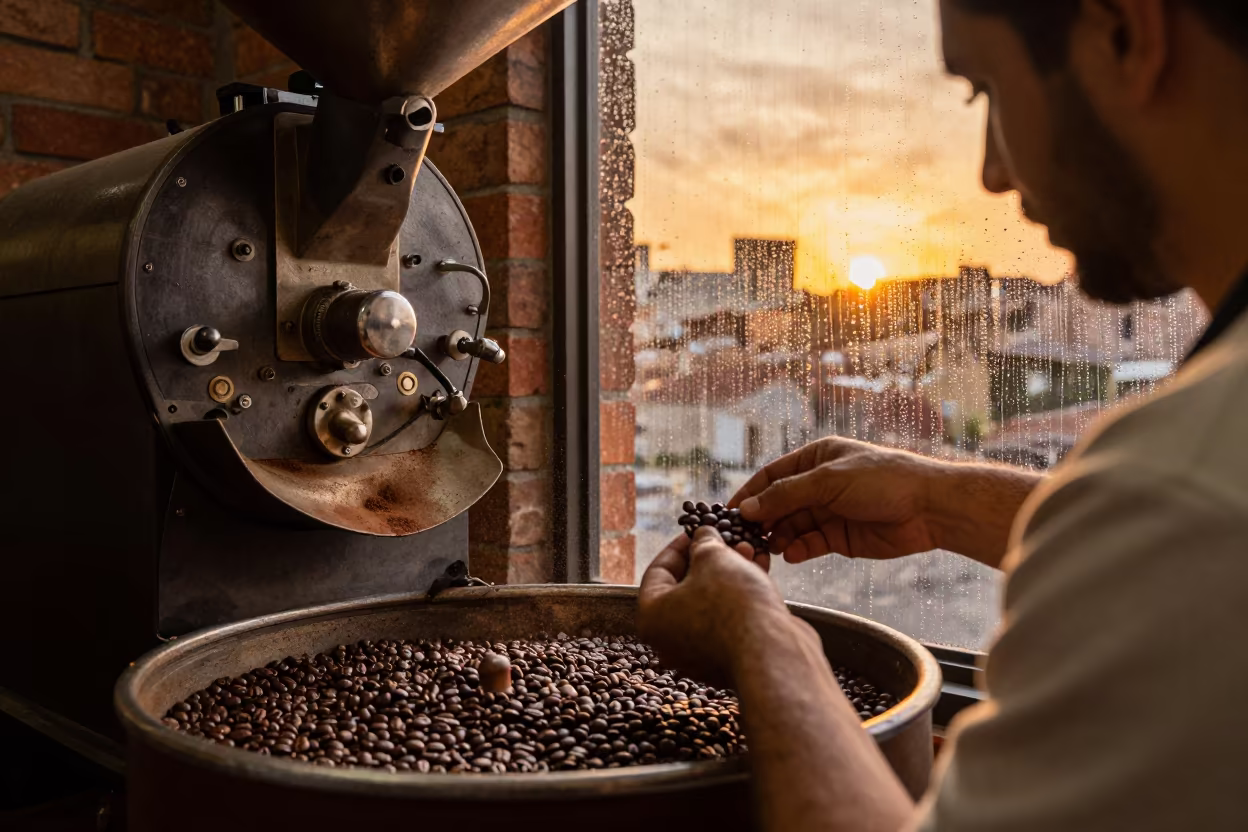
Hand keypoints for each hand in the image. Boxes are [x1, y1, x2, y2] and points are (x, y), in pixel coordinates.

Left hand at [638, 527, 801, 686]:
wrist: (772, 654)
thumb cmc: (733, 605)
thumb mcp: (714, 558)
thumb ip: (704, 543)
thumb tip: (703, 536)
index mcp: (652, 618)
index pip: (658, 570)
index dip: (679, 545)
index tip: (696, 530)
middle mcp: (670, 640)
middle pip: (686, 587)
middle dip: (710, 558)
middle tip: (726, 539)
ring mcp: (700, 653)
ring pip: (711, 601)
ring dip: (729, 573)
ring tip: (748, 550)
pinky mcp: (729, 658)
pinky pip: (729, 619)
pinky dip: (741, 595)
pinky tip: (759, 570)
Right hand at [730, 437, 945, 563]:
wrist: (929, 508)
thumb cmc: (883, 479)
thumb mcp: (828, 481)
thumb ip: (785, 496)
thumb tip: (746, 509)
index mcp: (816, 460)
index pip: (772, 476)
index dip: (749, 494)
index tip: (727, 513)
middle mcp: (819, 485)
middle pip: (779, 504)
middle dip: (762, 521)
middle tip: (744, 538)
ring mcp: (829, 512)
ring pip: (792, 526)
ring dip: (778, 537)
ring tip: (767, 550)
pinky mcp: (840, 537)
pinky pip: (810, 544)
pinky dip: (798, 550)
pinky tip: (791, 554)